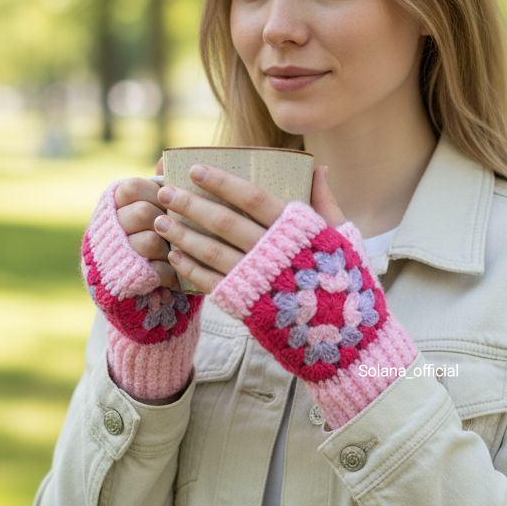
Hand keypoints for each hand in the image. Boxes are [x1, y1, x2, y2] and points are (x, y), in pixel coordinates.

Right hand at [114, 176, 180, 291]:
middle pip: (144, 213)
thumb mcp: (150, 205)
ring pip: (151, 240)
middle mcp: (110, 227)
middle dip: (165, 221)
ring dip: (170, 245)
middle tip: (175, 227)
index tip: (167, 202)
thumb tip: (166, 160)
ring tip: (177, 249)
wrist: (136, 280)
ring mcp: (118, 254)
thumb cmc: (149, 233)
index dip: (156, 194)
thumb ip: (159, 185)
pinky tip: (176, 269)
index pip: (133, 188)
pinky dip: (173, 270)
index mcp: (113, 204)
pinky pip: (158, 269)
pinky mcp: (128, 279)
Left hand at [153, 164, 345, 294]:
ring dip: (182, 235)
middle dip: (190, 205)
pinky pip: (210, 282)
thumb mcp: (344, 238)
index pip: (252, 197)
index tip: (195, 169)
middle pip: (223, 222)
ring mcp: (256, 280)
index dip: (221, 182)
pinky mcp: (246, 305)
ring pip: (211, 251)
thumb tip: (318, 168)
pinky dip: (190, 268)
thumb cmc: (345, 283)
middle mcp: (273, 252)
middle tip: (164, 192)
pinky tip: (175, 256)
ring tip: (161, 222)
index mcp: (297, 230)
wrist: (344, 337)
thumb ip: (326, 203)